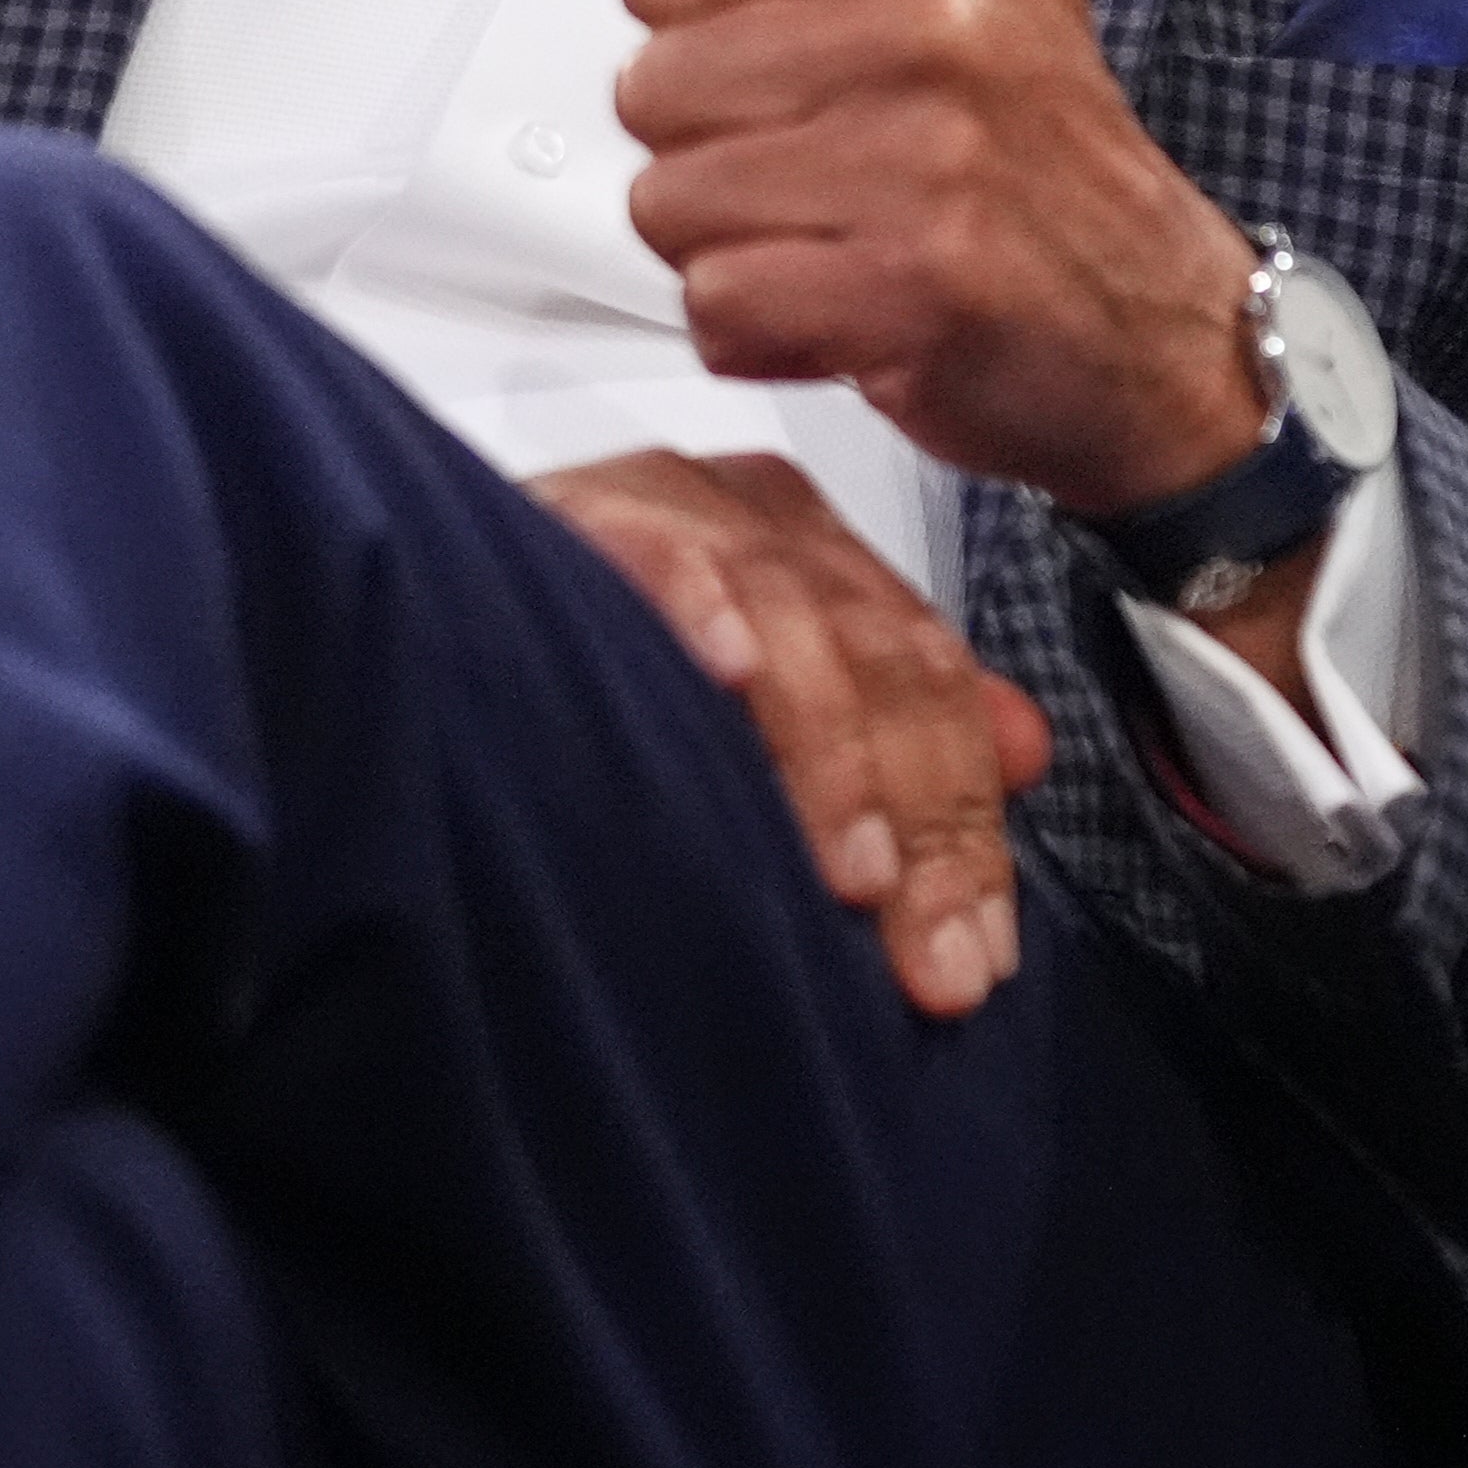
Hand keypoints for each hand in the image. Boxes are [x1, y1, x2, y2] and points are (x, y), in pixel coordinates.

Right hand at [533, 448, 1054, 1018]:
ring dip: (831, 760)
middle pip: (887, 665)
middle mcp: (763, 521)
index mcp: (820, 558)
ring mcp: (677, 507)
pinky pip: (658, 556)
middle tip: (931, 959)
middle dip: (923, 828)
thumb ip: (898, 722)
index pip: (931, 686)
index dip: (965, 828)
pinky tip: (728, 676)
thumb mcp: (773, 697)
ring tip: (855, 878)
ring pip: (798, 628)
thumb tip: (1029, 751)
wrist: (438, 592)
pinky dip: (699, 609)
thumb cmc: (598, 663)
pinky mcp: (584, 509)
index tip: (977, 960)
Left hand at [617, 0, 1262, 523]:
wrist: (1159, 319)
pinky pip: (723, 308)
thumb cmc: (1041, 124)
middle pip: (651, 97)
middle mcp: (934, 24)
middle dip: (721, 155)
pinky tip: (852, 311)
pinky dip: (768, 334)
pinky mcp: (921, 286)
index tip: (824, 65)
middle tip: (838, 167)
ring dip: (740, 248)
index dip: (720, 42)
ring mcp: (932, 158)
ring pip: (673, 207)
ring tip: (846, 235)